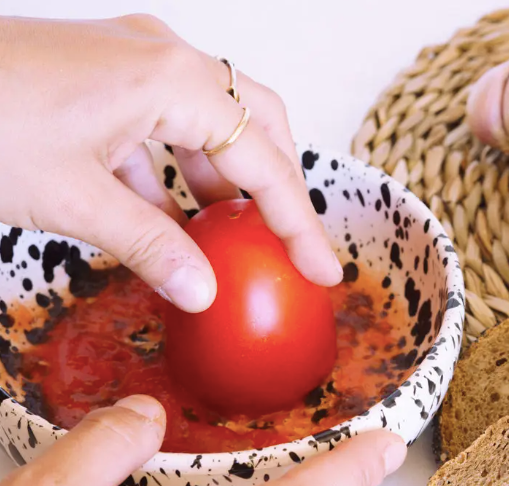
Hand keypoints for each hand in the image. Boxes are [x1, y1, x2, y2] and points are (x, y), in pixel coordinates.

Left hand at [0, 15, 342, 312]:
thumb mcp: (73, 197)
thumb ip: (150, 245)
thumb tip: (203, 292)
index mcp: (170, 78)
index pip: (262, 160)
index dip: (299, 222)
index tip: (323, 269)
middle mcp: (162, 58)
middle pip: (256, 123)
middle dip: (280, 188)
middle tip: (291, 246)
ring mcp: (132, 63)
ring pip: (213, 124)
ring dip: (230, 183)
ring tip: (238, 241)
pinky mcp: (104, 81)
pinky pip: (165, 129)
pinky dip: (178, 177)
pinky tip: (169, 221)